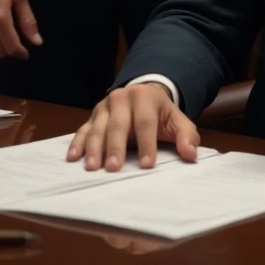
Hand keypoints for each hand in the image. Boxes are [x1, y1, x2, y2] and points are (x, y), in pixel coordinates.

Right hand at [67, 83, 199, 171]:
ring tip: (92, 167)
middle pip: (118, 125)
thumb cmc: (160, 114)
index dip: (147, 143)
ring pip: (97, 128)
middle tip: (114, 168)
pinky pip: (83, 129)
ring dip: (94, 148)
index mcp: (144, 98)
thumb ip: (186, 135)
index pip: (145, 122)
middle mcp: (121, 98)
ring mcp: (104, 107)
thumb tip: (191, 154)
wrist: (142, 96)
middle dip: (116, 147)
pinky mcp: (92, 116)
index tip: (147, 165)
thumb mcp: (177, 120)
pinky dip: (78, 143)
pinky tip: (73, 158)